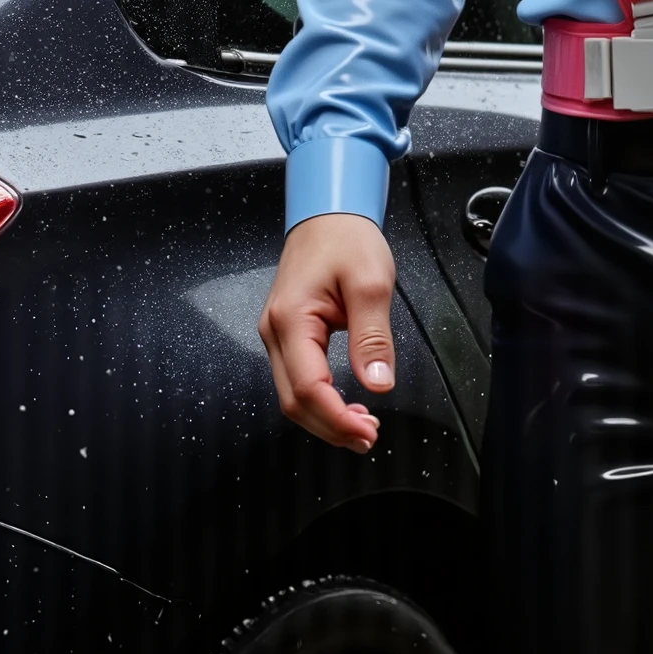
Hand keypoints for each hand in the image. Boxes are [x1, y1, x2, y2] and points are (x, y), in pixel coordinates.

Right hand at [259, 213, 396, 451]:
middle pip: (294, 401)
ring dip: (325, 419)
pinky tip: (346, 407)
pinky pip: (297, 380)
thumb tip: (377, 382)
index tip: (366, 431)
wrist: (327, 216)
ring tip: (362, 427)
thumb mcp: (371, 283)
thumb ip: (373, 336)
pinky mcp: (287, 336)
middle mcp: (275, 331)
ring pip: (292, 396)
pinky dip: (320, 401)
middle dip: (331, 427)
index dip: (336, 418)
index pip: (307, 387)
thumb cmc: (345, 239)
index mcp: (291, 319)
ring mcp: (277, 335)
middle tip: (369, 438)